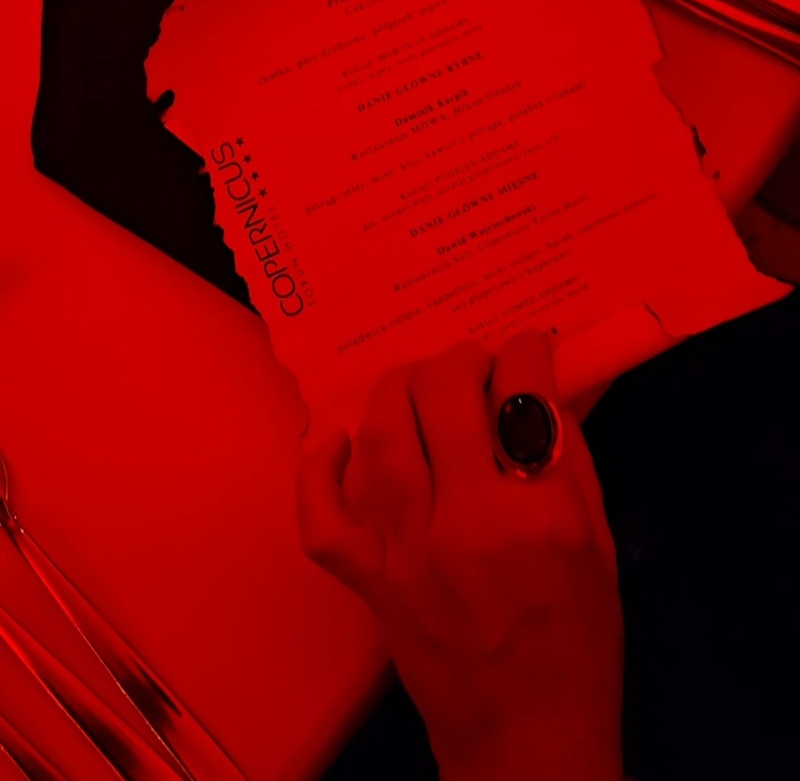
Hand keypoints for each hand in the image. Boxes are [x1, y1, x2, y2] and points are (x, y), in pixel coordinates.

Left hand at [297, 333, 623, 780]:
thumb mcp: (600, 544)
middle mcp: (468, 523)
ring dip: (400, 388)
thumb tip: (540, 390)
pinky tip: (338, 443)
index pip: (522, 392)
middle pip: (443, 394)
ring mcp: (409, 552)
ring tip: (419, 384)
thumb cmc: (578, 644)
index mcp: (540, 515)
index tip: (528, 348)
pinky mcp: (371, 582)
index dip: (526, 351)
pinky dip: (318, 471)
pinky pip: (322, 518)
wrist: (528, 738)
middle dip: (462, 360)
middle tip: (475, 367)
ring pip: (383, 434)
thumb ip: (569, 461)